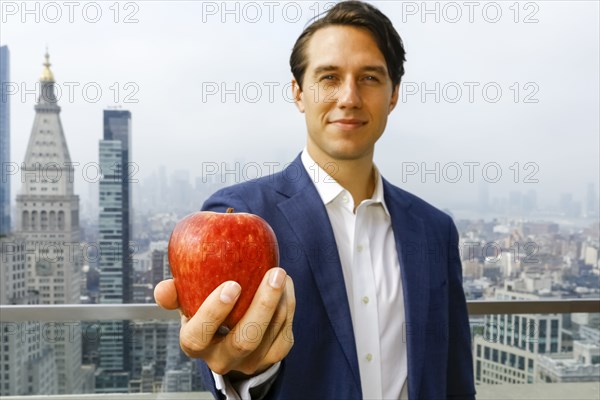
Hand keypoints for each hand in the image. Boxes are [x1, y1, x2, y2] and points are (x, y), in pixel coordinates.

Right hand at [154, 267, 295, 375]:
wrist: (229, 335)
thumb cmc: (205, 312)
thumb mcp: (187, 303)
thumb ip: (174, 294)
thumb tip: (164, 288)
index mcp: (195, 344)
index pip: (199, 336)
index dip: (214, 312)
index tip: (232, 285)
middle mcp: (222, 359)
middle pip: (245, 339)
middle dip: (262, 305)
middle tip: (273, 273)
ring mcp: (250, 360)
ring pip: (271, 331)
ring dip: (280, 299)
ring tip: (280, 273)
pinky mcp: (274, 355)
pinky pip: (285, 330)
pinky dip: (288, 304)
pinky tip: (286, 284)